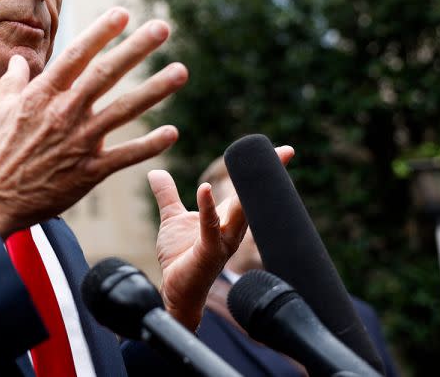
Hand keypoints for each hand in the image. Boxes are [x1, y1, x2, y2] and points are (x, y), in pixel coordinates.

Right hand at [0, 8, 187, 237]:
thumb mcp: (0, 110)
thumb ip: (14, 82)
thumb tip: (19, 59)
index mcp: (43, 94)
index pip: (77, 54)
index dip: (101, 31)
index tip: (122, 13)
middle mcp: (65, 112)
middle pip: (107, 73)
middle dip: (136, 49)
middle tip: (162, 28)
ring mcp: (80, 141)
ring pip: (124, 109)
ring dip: (155, 90)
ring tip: (180, 71)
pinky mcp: (90, 171)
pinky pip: (126, 155)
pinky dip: (149, 145)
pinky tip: (172, 132)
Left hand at [149, 145, 294, 330]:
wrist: (176, 290)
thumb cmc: (180, 257)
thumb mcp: (173, 218)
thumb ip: (167, 194)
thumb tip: (154, 171)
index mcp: (227, 218)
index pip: (248, 189)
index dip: (264, 170)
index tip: (283, 149)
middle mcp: (232, 228)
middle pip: (253, 197)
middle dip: (268, 175)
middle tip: (285, 152)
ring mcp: (223, 241)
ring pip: (240, 212)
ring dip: (246, 191)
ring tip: (250, 167)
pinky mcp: (209, 251)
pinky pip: (210, 226)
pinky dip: (208, 207)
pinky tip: (205, 188)